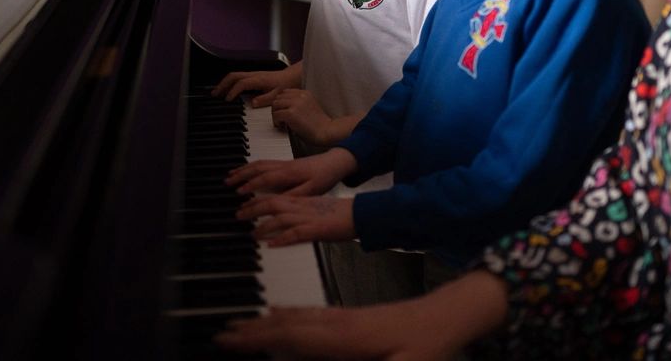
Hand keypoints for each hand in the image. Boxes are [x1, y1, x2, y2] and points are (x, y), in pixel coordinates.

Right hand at [211, 61, 301, 102]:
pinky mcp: (254, 76)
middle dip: (222, 85)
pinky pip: (238, 77)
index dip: (233, 91)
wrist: (292, 77)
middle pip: (233, 76)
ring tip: (217, 92)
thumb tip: (252, 103)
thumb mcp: (277, 95)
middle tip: (215, 94)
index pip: (241, 84)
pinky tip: (228, 90)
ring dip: (225, 83)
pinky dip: (230, 83)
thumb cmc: (286, 85)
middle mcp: (254, 75)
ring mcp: (253, 74)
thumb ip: (265, 100)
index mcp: (259, 80)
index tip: (228, 100)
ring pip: (235, 75)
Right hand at [214, 271, 508, 359]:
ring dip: (268, 320)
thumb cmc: (427, 347)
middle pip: (289, 323)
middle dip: (254, 328)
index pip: (293, 336)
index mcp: (345, 336)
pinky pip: (311, 315)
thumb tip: (316, 360)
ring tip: (243, 325)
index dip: (259, 338)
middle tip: (222, 331)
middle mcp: (339, 322)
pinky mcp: (352, 318)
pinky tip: (283, 314)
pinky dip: (289, 315)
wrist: (447, 316)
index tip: (228, 339)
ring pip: (298, 317)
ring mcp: (345, 317)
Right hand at [226, 147, 356, 196]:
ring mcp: (283, 163)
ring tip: (231, 174)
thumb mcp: (311, 190)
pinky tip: (249, 170)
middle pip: (257, 167)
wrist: (335, 162)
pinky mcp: (286, 163)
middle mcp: (283, 166)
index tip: (238, 193)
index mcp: (288, 173)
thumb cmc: (324, 176)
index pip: (264, 178)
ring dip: (244, 168)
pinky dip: (252, 166)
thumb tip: (277, 202)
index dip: (250, 186)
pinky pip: (264, 163)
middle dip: (241, 174)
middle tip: (226, 182)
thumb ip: (293, 196)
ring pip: (259, 163)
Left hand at [238, 194, 353, 245]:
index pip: (274, 197)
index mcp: (302, 200)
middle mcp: (302, 206)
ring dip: (263, 224)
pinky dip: (282, 238)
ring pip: (280, 217)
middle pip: (272, 203)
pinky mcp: (317, 229)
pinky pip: (296, 233)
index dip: (257, 200)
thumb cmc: (339, 214)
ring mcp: (308, 217)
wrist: (359, 213)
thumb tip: (283, 223)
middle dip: (253, 208)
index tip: (244, 204)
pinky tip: (272, 243)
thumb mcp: (315, 210)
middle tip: (239, 215)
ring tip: (251, 232)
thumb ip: (299, 213)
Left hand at [271, 89, 334, 145]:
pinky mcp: (291, 113)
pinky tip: (283, 127)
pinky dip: (277, 122)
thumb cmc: (319, 123)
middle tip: (281, 118)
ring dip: (276, 114)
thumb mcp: (311, 106)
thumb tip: (284, 105)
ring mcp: (295, 104)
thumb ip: (300, 102)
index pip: (285, 92)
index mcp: (305, 93)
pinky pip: (276, 115)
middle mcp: (300, 96)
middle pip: (279, 97)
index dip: (282, 102)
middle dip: (277, 108)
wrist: (325, 131)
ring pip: (275, 104)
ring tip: (282, 122)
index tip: (284, 111)